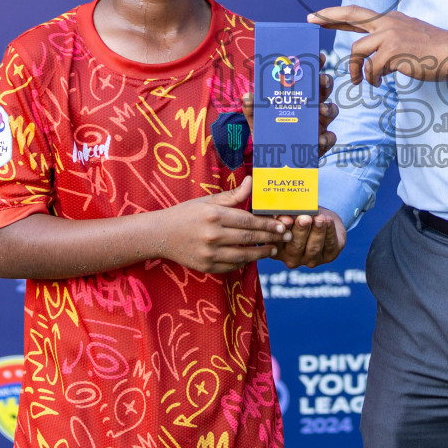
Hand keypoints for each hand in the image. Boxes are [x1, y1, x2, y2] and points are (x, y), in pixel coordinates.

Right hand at [155, 177, 287, 273]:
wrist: (161, 235)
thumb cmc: (187, 214)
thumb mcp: (207, 201)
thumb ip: (232, 196)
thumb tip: (252, 182)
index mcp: (214, 215)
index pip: (248, 220)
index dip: (267, 224)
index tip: (282, 225)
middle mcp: (212, 235)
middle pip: (249, 237)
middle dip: (271, 238)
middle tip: (286, 237)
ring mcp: (209, 253)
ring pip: (243, 255)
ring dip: (261, 253)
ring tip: (273, 249)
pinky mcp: (206, 266)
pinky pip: (232, 266)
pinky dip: (245, 262)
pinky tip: (253, 257)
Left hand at [241, 50, 338, 156]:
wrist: (270, 159)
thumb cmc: (267, 133)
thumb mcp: (256, 120)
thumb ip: (251, 108)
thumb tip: (247, 96)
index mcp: (299, 96)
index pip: (309, 77)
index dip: (316, 65)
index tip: (318, 56)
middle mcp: (312, 107)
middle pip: (324, 90)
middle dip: (325, 82)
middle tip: (322, 80)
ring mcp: (318, 124)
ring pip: (332, 111)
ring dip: (329, 107)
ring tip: (321, 110)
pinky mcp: (321, 143)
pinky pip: (330, 138)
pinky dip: (327, 138)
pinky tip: (320, 139)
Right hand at [275, 208, 345, 267]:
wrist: (321, 218)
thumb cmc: (300, 215)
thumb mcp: (289, 214)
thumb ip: (284, 216)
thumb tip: (284, 216)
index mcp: (277, 250)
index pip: (277, 242)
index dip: (282, 232)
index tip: (287, 220)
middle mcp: (292, 259)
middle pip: (295, 246)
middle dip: (301, 231)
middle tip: (304, 219)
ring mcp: (311, 260)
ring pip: (314, 247)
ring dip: (317, 231)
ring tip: (319, 218)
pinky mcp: (329, 256)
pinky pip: (330, 244)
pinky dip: (330, 231)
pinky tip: (329, 220)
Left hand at [309, 6, 447, 86]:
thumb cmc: (432, 49)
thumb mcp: (407, 36)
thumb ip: (387, 40)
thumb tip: (372, 56)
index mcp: (389, 19)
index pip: (357, 13)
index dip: (335, 14)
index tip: (316, 15)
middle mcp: (387, 23)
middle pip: (351, 15)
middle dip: (328, 16)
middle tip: (311, 20)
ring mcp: (390, 35)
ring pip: (357, 50)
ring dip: (355, 69)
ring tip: (362, 80)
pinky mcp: (394, 52)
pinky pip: (372, 68)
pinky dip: (372, 78)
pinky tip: (379, 83)